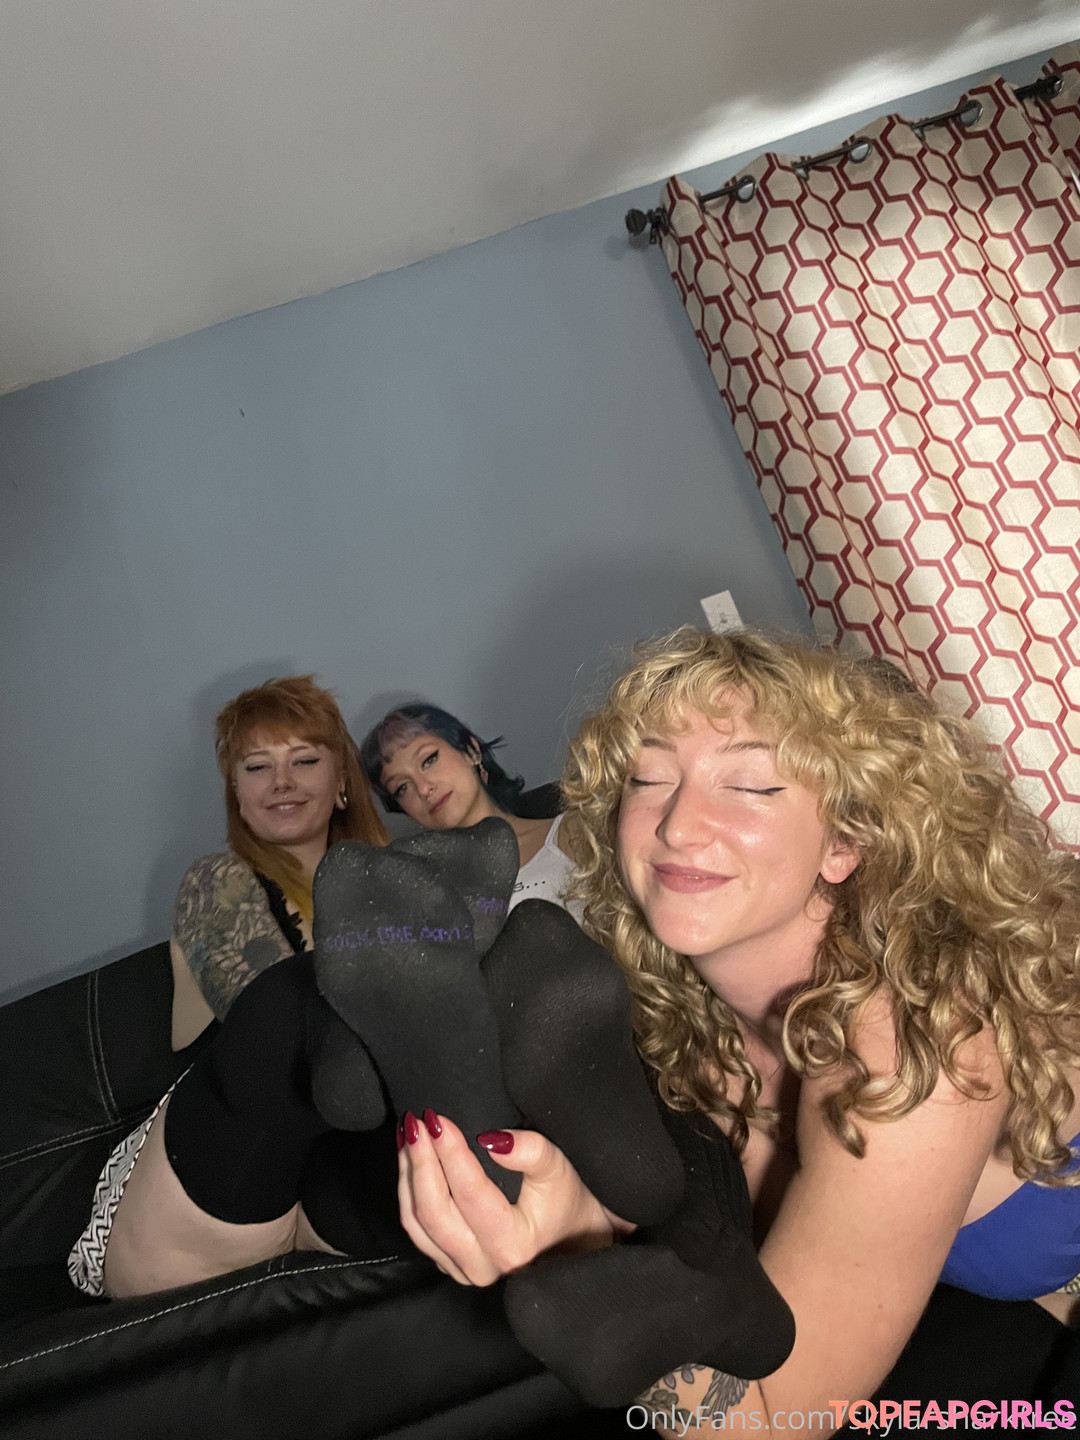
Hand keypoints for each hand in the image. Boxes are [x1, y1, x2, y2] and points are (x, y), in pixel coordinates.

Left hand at [397, 1111, 631, 1285]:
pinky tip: (409, 1161)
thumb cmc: (566, 1200)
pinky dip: (409, 1194)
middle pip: (434, 1213)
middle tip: (415, 1122)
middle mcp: (484, 1266)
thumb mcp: (558, 1169)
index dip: (450, 1154)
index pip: (470, 1194)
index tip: (438, 1119)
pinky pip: (418, 1231)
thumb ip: (531, 1151)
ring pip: (418, 1224)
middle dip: (420, 1162)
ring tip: (407, 1135)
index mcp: (512, 1244)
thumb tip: (489, 1140)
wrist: (573, 1239)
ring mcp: (463, 1270)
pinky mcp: (450, 1265)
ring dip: (408, 1176)